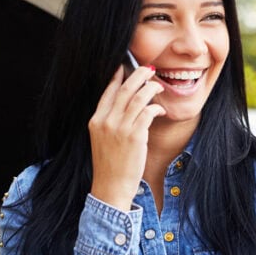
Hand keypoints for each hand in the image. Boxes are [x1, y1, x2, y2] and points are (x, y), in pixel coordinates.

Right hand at [88, 65, 165, 209]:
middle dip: (139, 75)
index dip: (118, 76)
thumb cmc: (110, 165)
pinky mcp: (134, 136)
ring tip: (158, 86)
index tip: (125, 66)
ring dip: (151, 88)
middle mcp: (106, 121)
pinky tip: (160, 109)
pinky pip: (148, 112)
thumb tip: (125, 105)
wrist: (110, 187)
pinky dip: (156, 108)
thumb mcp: (102, 139)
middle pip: (125, 89)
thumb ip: (109, 122)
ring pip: (138, 97)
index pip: (108, 91)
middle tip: (149, 69)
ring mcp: (120, 128)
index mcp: (95, 120)